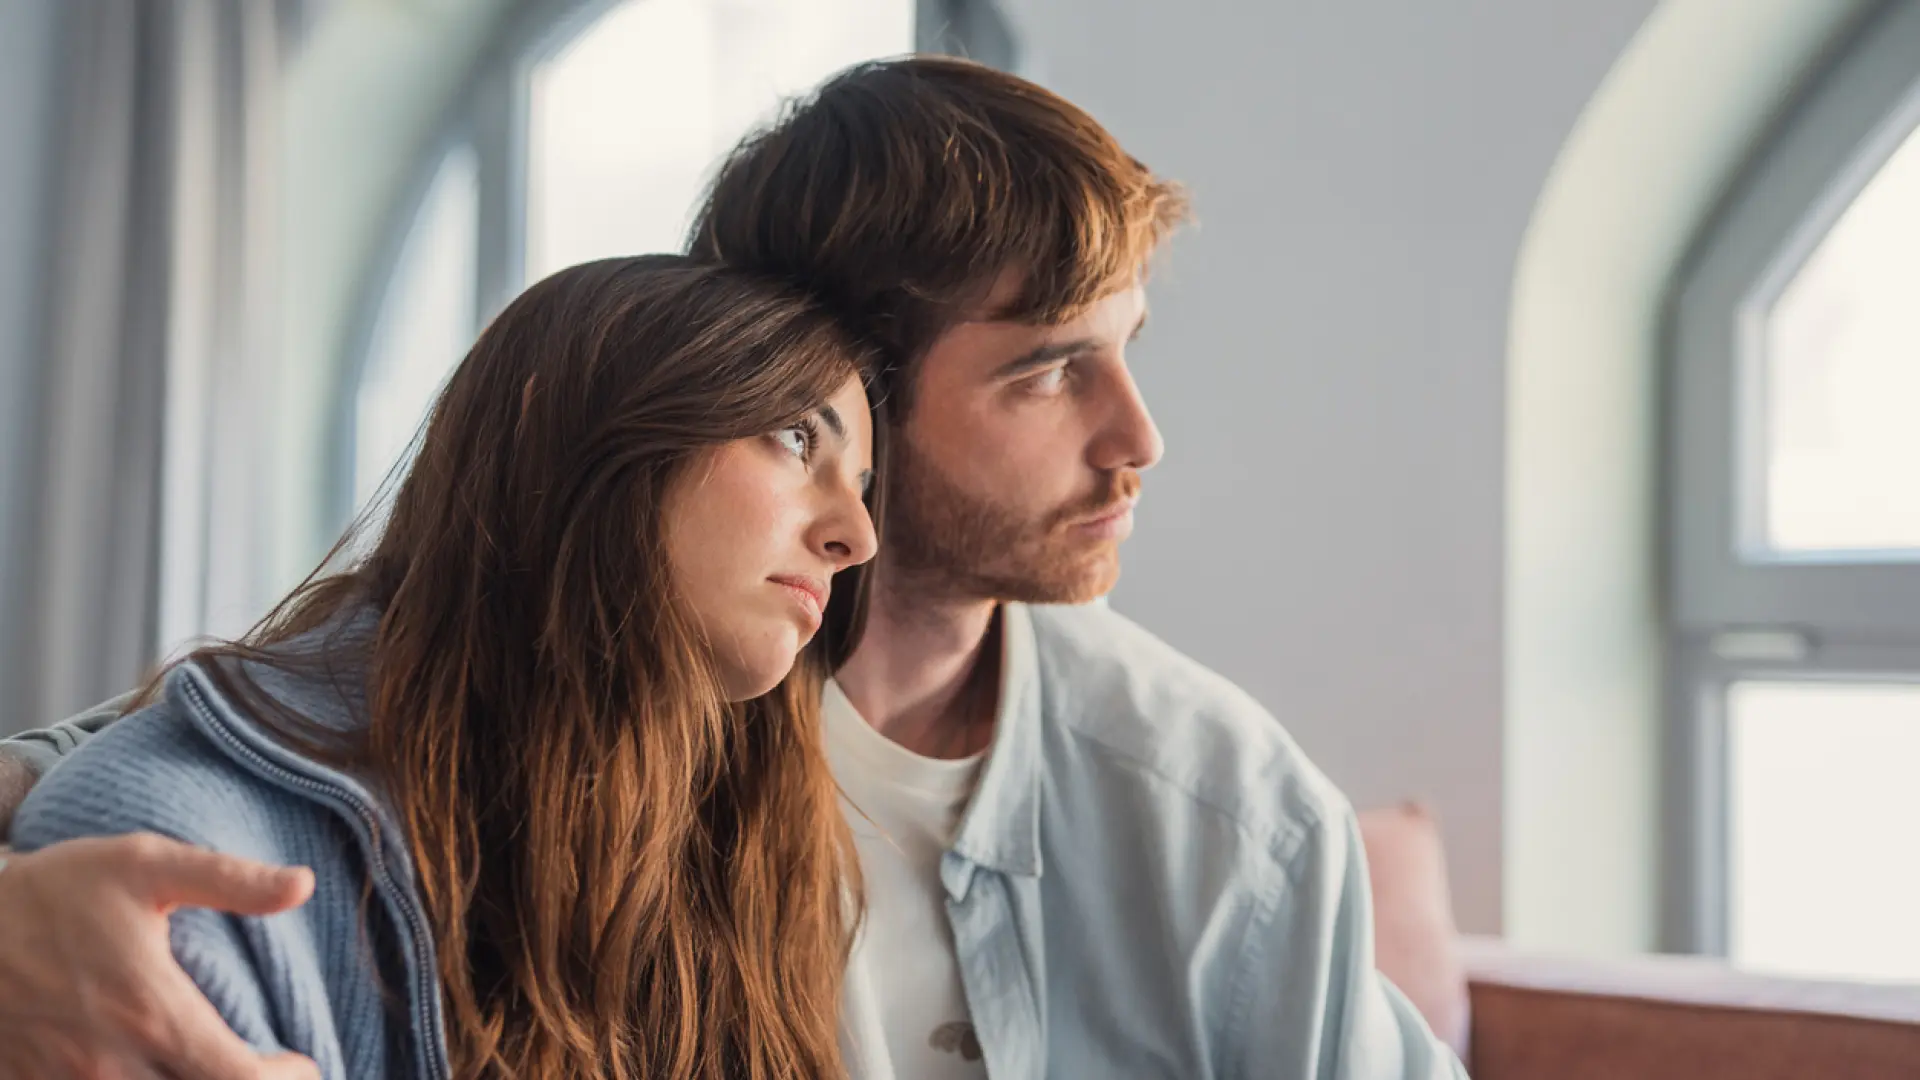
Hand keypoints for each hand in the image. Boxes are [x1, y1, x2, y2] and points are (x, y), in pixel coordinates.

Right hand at [0, 833, 319, 1079]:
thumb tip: (304, 884)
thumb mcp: (145, 864)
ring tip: (209, 1068)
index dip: (282, 1078)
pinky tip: (154, 1072)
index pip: (238, 1078)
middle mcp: (111, 1063)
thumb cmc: (55, 889)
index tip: (299, 1063)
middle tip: (260, 1070)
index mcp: (152, 1013)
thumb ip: (230, 879)